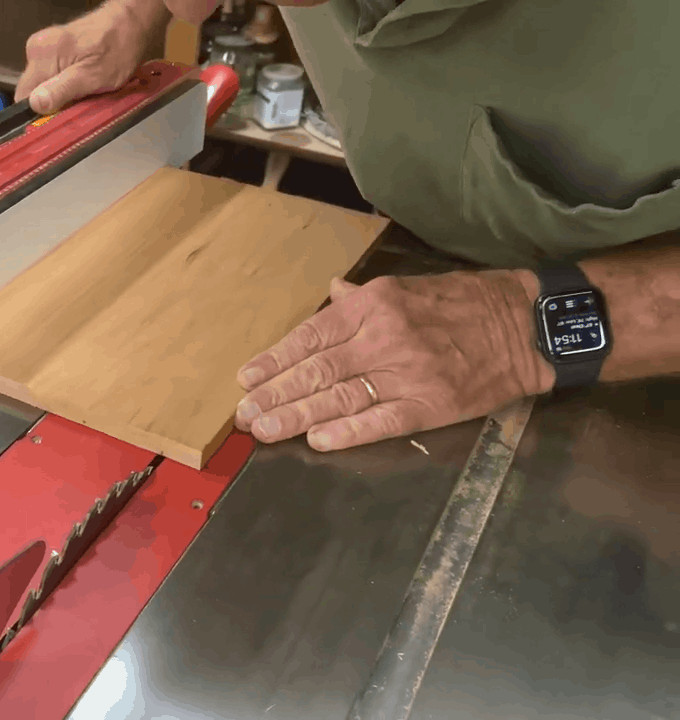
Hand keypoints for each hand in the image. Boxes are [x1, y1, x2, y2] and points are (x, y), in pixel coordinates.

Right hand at [15, 0, 164, 114]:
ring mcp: (42, 47)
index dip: (38, 112)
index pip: (23, 96)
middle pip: (32, 90)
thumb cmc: (117, 49)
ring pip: (41, 84)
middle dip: (52, 102)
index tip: (58, 118)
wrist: (129, 22)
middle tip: (78, 101)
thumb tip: (35, 104)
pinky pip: (49, 75)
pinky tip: (80, 80)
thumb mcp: (93, 76)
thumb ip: (62, 90)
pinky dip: (63, 83)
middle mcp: (35, 48)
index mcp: (41, 54)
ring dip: (59, 93)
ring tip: (83, 89)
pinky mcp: (51, 48)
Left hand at [233, 271, 554, 450]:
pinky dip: (347, 431)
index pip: (311, 336)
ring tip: (265, 429)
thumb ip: (361, 300)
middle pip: (317, 370)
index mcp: (374, 306)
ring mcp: (406, 373)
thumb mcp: (406, 288)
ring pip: (340, 397)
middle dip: (276, 393)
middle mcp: (384, 338)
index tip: (247, 378)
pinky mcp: (430, 404)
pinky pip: (380, 420)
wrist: (524, 325)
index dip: (276, 360)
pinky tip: (317, 440)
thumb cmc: (462, 305)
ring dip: (296, 416)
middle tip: (244, 414)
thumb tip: (330, 295)